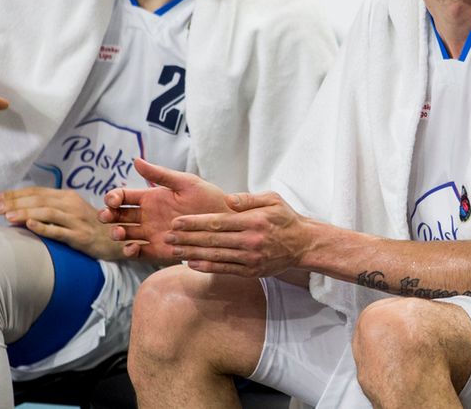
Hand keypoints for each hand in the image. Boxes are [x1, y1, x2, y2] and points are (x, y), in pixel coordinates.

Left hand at [0, 187, 123, 260]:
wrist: (116, 239)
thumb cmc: (89, 225)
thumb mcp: (71, 211)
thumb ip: (51, 207)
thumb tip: (22, 208)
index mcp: (67, 196)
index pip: (37, 192)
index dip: (15, 194)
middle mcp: (71, 205)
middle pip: (39, 200)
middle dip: (15, 202)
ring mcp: (76, 220)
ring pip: (47, 213)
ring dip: (25, 213)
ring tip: (7, 216)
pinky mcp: (80, 236)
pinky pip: (59, 231)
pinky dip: (43, 227)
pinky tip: (29, 225)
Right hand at [98, 158, 231, 262]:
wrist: (224, 221)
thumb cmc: (208, 198)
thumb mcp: (185, 182)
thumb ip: (160, 174)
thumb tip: (135, 160)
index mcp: (151, 197)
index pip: (123, 196)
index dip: (113, 198)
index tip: (113, 201)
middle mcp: (147, 216)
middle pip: (118, 216)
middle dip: (108, 216)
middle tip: (108, 217)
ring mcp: (151, 233)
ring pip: (125, 234)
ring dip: (117, 234)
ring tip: (121, 233)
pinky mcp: (158, 250)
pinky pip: (138, 252)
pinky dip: (130, 251)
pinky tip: (132, 248)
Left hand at [164, 190, 311, 277]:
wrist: (303, 244)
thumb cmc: (285, 218)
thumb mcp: (272, 199)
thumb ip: (248, 199)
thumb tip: (227, 200)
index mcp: (254, 221)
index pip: (218, 222)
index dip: (195, 223)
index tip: (177, 222)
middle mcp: (251, 240)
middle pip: (212, 240)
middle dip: (187, 238)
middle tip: (167, 236)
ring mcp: (251, 258)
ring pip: (216, 256)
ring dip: (192, 254)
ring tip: (173, 250)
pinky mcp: (251, 271)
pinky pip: (225, 269)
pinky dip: (207, 267)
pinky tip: (192, 264)